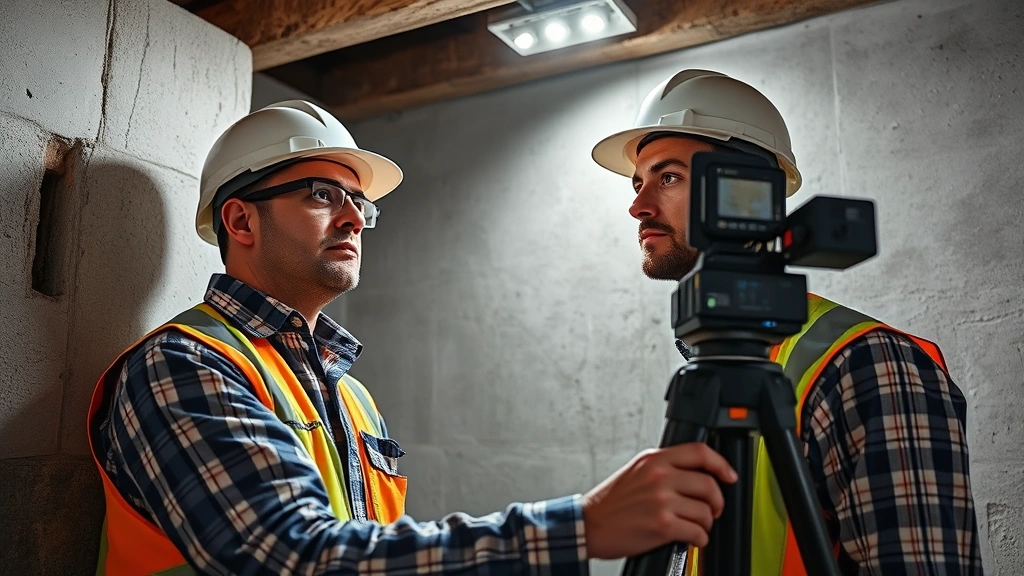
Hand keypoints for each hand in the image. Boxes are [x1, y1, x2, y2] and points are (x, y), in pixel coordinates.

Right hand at [582, 443, 736, 558]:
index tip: (729, 475)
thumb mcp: (637, 471)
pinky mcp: (663, 525)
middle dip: (716, 502)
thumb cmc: (611, 502)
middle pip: (709, 485)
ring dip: (705, 523)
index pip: (700, 452)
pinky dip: (699, 539)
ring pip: (705, 512)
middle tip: (712, 510)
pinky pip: (697, 532)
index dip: (721, 464)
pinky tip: (689, 538)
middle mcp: (660, 476)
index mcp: (654, 460)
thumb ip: (664, 467)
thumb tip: (696, 474)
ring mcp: (662, 500)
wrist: (590, 524)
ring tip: (694, 526)